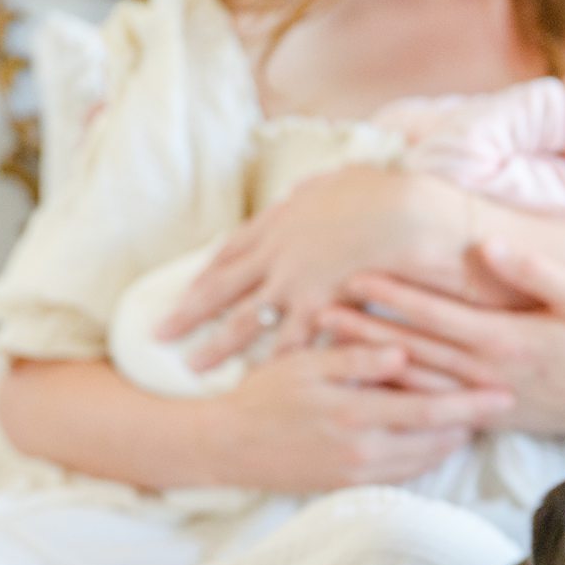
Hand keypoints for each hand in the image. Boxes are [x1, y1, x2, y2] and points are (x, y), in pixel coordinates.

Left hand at [157, 168, 477, 371]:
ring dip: (216, 347)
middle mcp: (277, 254)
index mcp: (280, 222)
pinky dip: (272, 363)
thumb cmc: (382, 192)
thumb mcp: (337, 181)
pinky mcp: (319, 307)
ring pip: (245, 321)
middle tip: (157, 334)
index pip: (231, 250)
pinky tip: (256, 383)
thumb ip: (315, 192)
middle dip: (187, 312)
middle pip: (221, 287)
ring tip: (191, 369)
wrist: (406, 212)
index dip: (206, 272)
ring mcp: (295, 283)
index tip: (187, 289)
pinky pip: (290, 342)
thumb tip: (304, 192)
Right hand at [197, 343, 512, 490]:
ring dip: (454, 441)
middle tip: (508, 405)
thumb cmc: (263, 395)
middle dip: (474, 422)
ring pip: (425, 460)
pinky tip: (441, 441)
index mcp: (355, 412)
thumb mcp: (304, 363)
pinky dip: (428, 458)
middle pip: (437, 438)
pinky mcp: (351, 487)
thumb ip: (355, 357)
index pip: (430, 408)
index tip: (504, 390)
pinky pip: (403, 475)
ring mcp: (359, 473)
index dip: (471, 400)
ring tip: (481, 420)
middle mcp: (363, 450)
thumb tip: (402, 351)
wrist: (225, 447)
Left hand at [321, 238, 564, 436]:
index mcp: (504, 339)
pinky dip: (396, 392)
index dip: (393, 294)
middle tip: (317, 308)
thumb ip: (534, 271)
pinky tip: (366, 382)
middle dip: (363, 327)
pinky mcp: (485, 417)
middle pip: (412, 346)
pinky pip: (431, 406)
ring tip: (327, 344)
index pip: (435, 313)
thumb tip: (488, 245)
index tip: (355, 275)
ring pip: (415, 379)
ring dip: (369, 360)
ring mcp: (483, 399)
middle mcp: (486, 374)